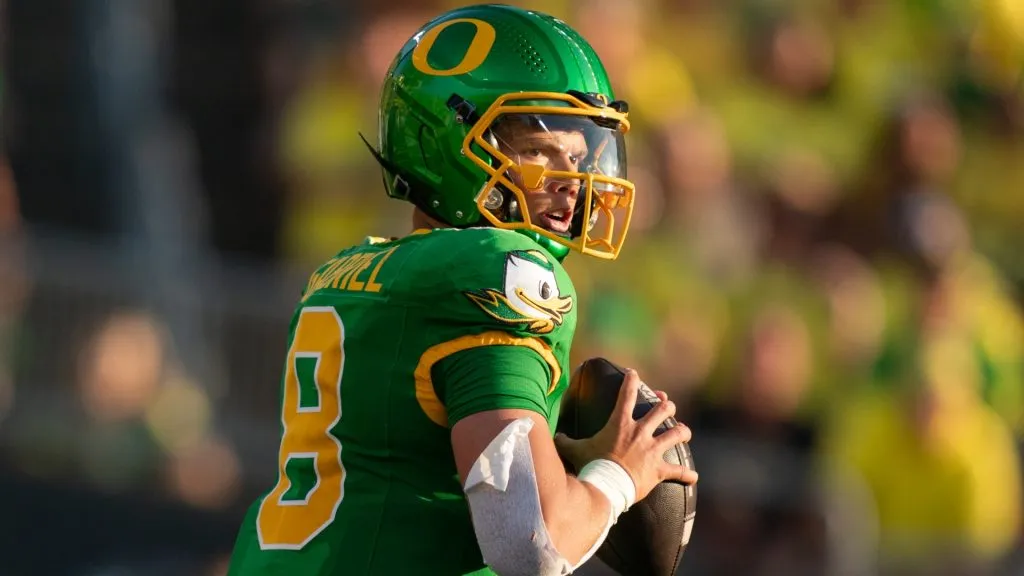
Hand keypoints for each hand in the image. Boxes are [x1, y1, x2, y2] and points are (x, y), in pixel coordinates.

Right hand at [555, 369, 697, 501]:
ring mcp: (652, 450)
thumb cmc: (590, 465)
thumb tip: (555, 436)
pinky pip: (677, 471)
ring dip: (682, 432)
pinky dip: (686, 475)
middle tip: (668, 407)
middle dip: (668, 407)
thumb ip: (565, 441)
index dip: (631, 381)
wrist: (605, 486)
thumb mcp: (574, 450)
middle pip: (662, 411)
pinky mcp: (658, 469)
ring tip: (684, 432)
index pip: (627, 394)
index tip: (634, 373)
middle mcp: (640, 432)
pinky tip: (692, 477)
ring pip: (676, 434)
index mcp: (620, 424)